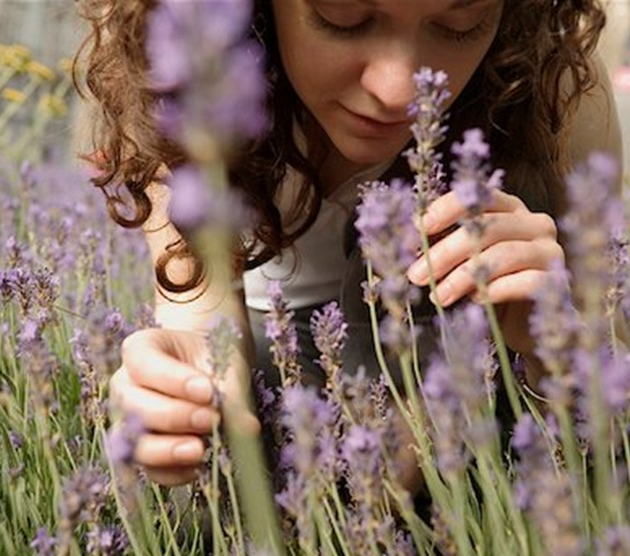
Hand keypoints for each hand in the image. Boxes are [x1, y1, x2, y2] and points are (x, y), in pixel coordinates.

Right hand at [109, 328, 258, 485]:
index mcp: (139, 350)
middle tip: (210, 418)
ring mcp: (127, 421)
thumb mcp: (223, 364)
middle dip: (175, 416)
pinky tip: (198, 467)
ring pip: (136, 442)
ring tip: (200, 449)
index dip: (174, 380)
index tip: (207, 390)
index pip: (144, 363)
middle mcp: (125, 385)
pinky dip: (173, 472)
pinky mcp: (142, 451)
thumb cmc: (212, 359)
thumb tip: (247, 428)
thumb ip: (231, 393)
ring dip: (168, 449)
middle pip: (135, 406)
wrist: (209, 370)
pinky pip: (149, 469)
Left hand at [407, 190, 563, 354]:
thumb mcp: (463, 262)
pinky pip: (525, 281)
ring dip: (462, 277)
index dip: (446, 208)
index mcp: (510, 208)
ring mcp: (550, 251)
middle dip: (445, 251)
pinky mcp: (557, 281)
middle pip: (486, 227)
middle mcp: (534, 223)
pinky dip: (495, 291)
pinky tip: (476, 300)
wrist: (526, 324)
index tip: (418, 228)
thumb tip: (410, 241)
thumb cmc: (489, 286)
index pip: (479, 195)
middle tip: (416, 275)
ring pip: (502, 254)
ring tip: (438, 296)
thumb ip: (444, 245)